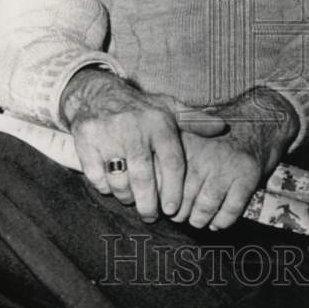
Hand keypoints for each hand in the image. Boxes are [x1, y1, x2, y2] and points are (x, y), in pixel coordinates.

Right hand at [61, 69, 223, 221]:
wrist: (96, 93)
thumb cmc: (139, 108)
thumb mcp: (168, 109)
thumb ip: (195, 121)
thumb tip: (223, 127)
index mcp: (158, 122)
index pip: (172, 163)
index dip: (174, 190)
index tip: (173, 209)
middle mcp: (133, 127)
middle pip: (143, 178)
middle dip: (149, 204)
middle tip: (151, 214)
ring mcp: (107, 133)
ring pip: (119, 180)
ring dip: (127, 197)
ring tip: (132, 199)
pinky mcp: (85, 140)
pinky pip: (97, 176)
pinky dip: (105, 187)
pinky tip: (112, 186)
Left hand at [172, 87, 298, 229]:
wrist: (257, 122)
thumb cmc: (215, 138)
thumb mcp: (189, 137)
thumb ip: (167, 159)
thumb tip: (145, 190)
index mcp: (184, 142)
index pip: (161, 179)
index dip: (159, 198)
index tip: (161, 205)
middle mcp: (203, 154)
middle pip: (182, 198)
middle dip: (179, 213)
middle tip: (179, 216)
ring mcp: (226, 165)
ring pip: (204, 208)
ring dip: (199, 220)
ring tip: (197, 220)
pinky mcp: (247, 177)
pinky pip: (229, 211)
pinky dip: (222, 221)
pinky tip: (218, 221)